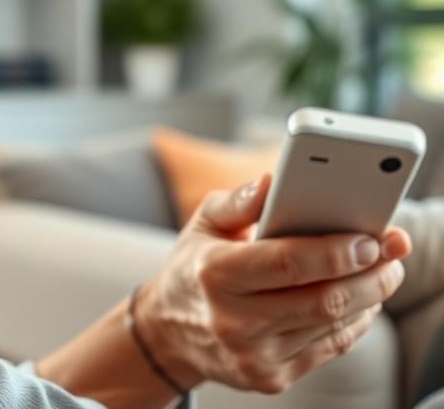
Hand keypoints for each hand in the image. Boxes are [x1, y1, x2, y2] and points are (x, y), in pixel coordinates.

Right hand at [135, 176, 411, 394]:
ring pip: (331, 326)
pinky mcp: (270, 378)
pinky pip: (328, 349)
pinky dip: (354, 322)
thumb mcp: (203, 224)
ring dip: (368, 297)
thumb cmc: (193, 267)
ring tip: (382, 271)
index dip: (334, 251)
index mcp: (213, 273)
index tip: (369, 238)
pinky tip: (360, 300)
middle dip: (367, 275)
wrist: (169, 331)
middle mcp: (232, 320)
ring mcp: (253, 355)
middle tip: (390, 252)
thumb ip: (239, 201)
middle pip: (321, 300)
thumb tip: (273, 181)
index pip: (286, 263)